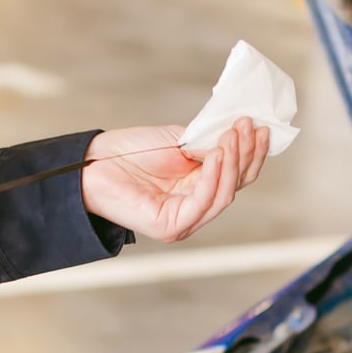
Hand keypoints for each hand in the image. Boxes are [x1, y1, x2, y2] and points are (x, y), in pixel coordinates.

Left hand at [80, 117, 267, 243]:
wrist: (92, 162)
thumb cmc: (130, 152)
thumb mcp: (179, 141)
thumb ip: (208, 142)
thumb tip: (238, 137)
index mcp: (198, 189)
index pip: (236, 175)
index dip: (251, 152)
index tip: (259, 125)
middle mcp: (194, 208)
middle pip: (235, 185)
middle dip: (245, 154)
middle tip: (247, 126)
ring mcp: (184, 221)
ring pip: (224, 195)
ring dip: (232, 163)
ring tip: (232, 136)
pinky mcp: (171, 227)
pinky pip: (203, 202)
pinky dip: (213, 176)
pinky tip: (215, 154)